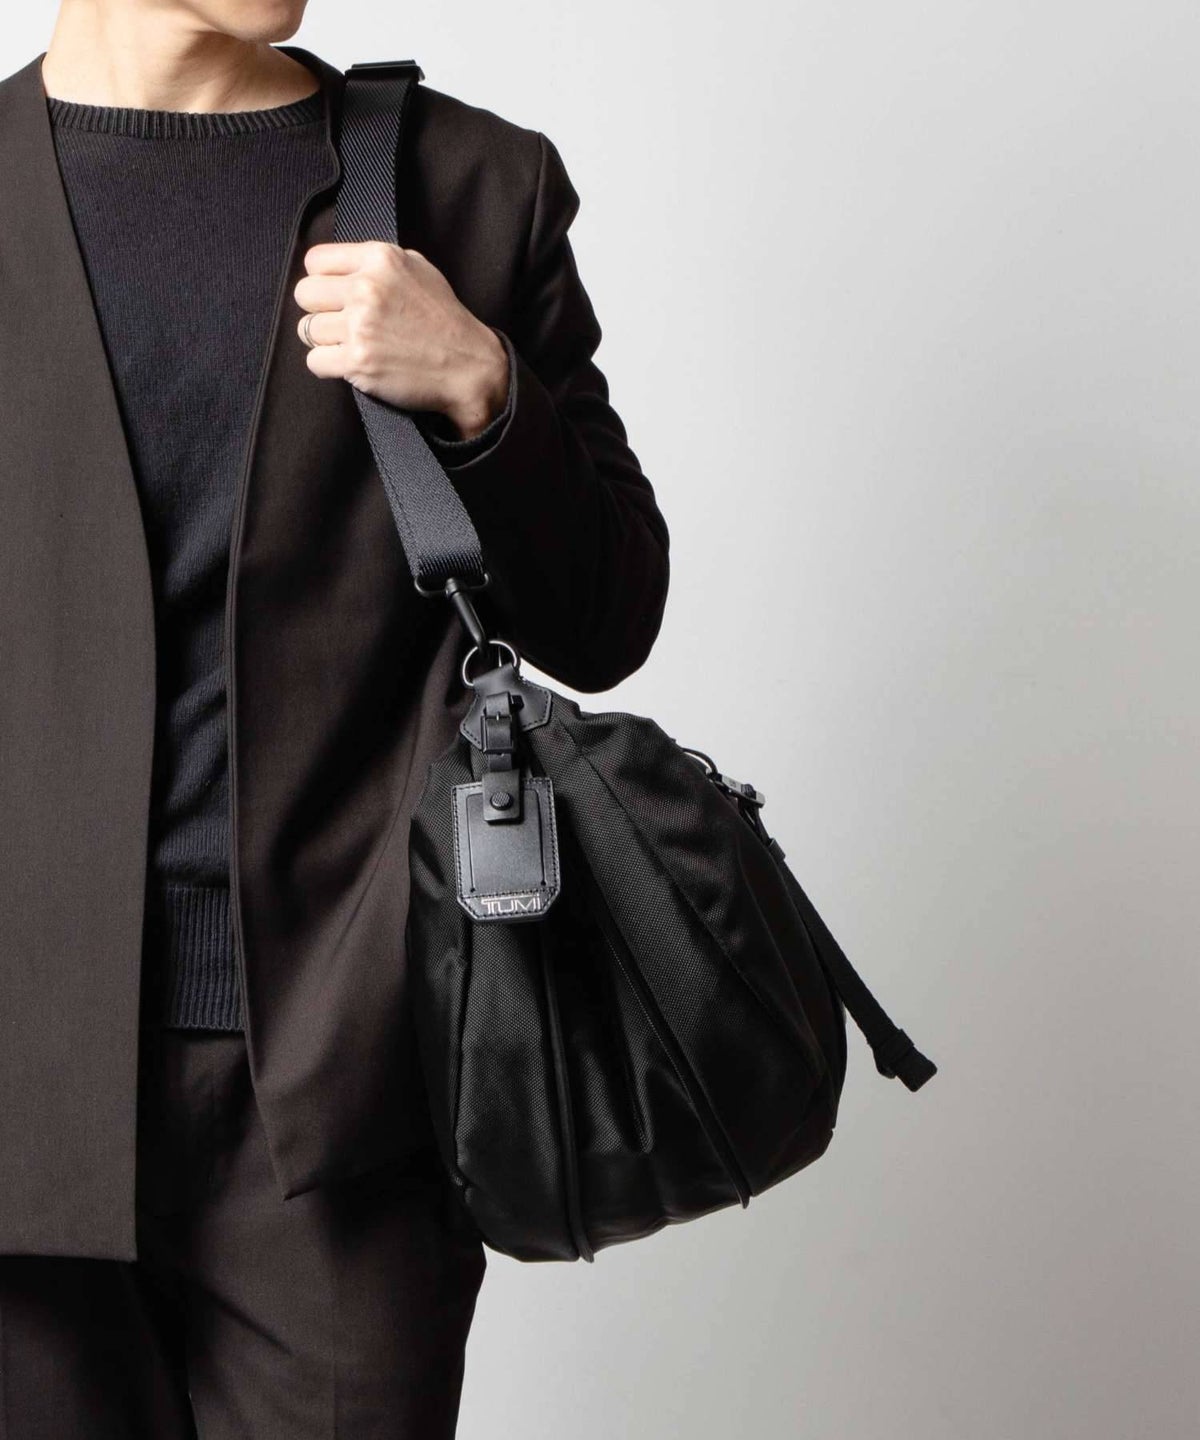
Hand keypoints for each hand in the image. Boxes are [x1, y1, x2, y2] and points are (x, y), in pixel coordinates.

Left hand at [293, 241, 509, 440]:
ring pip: (307, 330)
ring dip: (325, 341)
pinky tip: (352, 364)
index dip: (322, 280)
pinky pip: (314, 361)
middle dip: (319, 310)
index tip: (336, 295)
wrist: (468, 366)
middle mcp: (367, 288)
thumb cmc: (444, 320)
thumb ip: (376, 262)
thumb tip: (337, 267)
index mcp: (380, 259)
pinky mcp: (358, 361)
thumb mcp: (418, 268)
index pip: (315, 261)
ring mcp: (361, 326)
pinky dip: (328, 366)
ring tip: (352, 345)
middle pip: (304, 294)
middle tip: (342, 323)